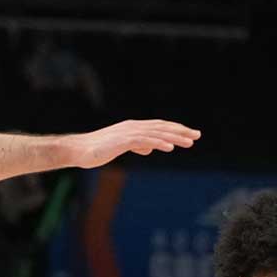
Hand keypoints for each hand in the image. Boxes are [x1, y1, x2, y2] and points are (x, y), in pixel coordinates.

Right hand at [63, 120, 199, 168]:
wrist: (79, 150)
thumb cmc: (98, 150)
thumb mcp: (121, 148)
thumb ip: (136, 146)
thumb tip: (149, 149)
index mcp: (134, 128)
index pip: (159, 126)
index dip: (176, 129)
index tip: (190, 134)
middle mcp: (133, 127)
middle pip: (162, 127)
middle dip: (181, 131)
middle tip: (197, 135)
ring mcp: (128, 133)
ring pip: (156, 133)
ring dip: (174, 137)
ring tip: (189, 142)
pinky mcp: (122, 141)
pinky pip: (144, 141)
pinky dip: (158, 143)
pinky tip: (169, 147)